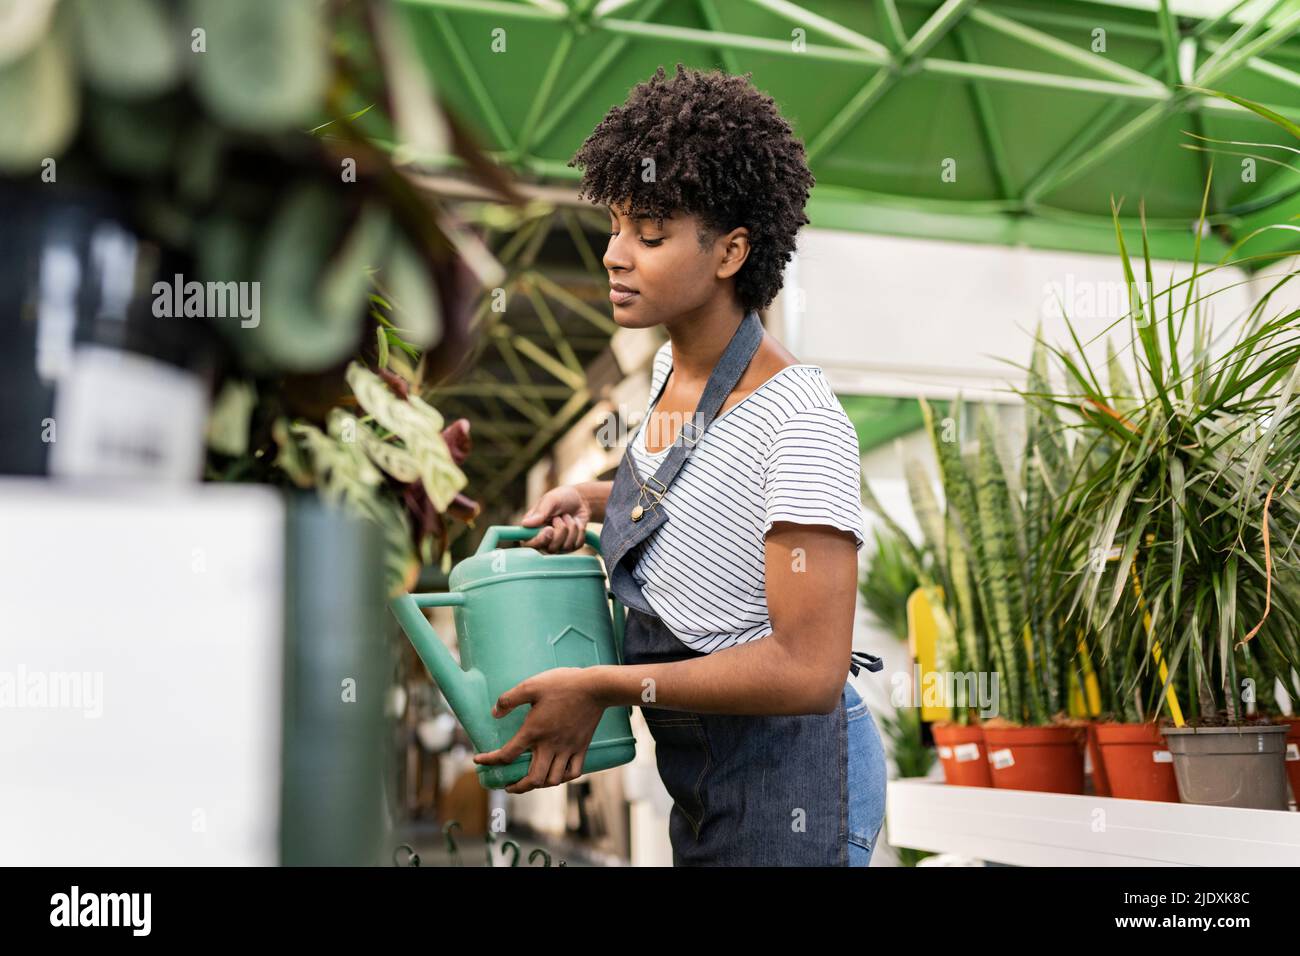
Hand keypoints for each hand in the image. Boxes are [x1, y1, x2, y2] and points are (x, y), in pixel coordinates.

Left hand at [473, 667, 606, 793]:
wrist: (595, 687)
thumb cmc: (563, 684)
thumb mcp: (531, 685)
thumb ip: (509, 699)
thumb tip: (494, 713)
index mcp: (534, 731)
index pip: (507, 755)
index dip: (489, 761)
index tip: (479, 761)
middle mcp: (550, 745)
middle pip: (532, 779)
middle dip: (517, 787)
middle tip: (508, 785)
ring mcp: (568, 748)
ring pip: (553, 780)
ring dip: (539, 785)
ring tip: (531, 781)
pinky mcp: (582, 747)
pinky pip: (574, 772)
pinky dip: (564, 778)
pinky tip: (558, 774)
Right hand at [519, 486, 590, 552]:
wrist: (580, 499)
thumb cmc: (561, 498)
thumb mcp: (550, 500)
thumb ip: (540, 512)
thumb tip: (525, 524)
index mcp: (532, 529)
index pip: (528, 544)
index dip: (539, 541)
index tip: (549, 529)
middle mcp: (543, 540)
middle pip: (550, 548)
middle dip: (560, 530)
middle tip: (559, 517)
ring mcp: (558, 545)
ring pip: (566, 546)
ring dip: (571, 527)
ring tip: (567, 517)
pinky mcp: (571, 546)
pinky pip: (577, 544)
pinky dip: (579, 530)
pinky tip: (576, 522)